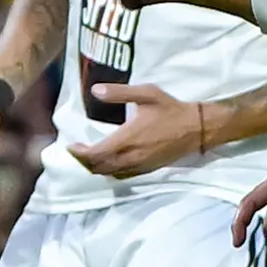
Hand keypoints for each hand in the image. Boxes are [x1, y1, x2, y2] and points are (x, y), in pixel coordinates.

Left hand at [76, 80, 207, 177]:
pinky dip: (109, 171)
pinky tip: (108, 161)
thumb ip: (119, 93)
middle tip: (77, 150)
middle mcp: (130, 157)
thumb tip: (95, 90)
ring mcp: (139, 166)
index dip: (78, 153)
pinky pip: (121, 175)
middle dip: (83, 161)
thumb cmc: (170, 109)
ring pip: (109, 174)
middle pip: (97, 167)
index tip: (71, 145)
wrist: (196, 128)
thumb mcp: (146, 94)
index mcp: (127, 139)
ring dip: (95, 167)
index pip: (94, 154)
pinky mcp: (147, 170)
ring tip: (89, 155)